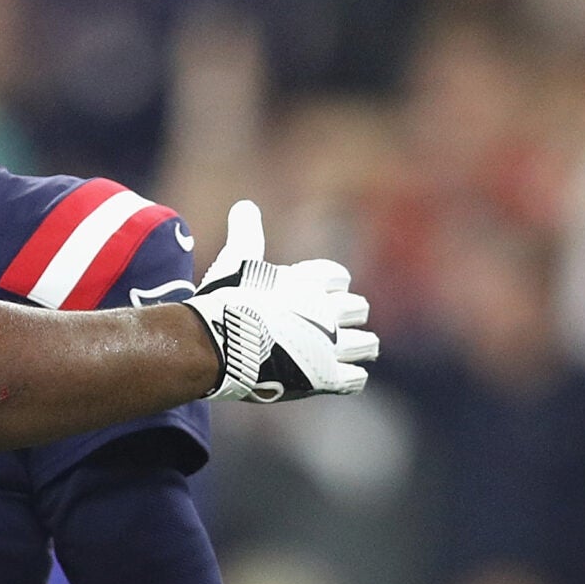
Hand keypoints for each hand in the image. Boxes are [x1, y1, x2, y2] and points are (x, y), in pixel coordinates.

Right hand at [185, 201, 377, 400]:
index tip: (316, 295)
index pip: (338, 278)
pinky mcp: (327, 377)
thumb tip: (244, 204)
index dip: (329, 287)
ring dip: (357, 347)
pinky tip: (335, 377)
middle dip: (346, 317)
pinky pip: (356, 379)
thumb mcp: (236, 261)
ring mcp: (331, 346)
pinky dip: (348, 378)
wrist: (217, 343)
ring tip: (343, 353)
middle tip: (327, 327)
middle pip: (357, 309)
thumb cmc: (225, 301)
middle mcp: (328, 311)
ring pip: (367, 344)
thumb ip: (247, 233)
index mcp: (311, 282)